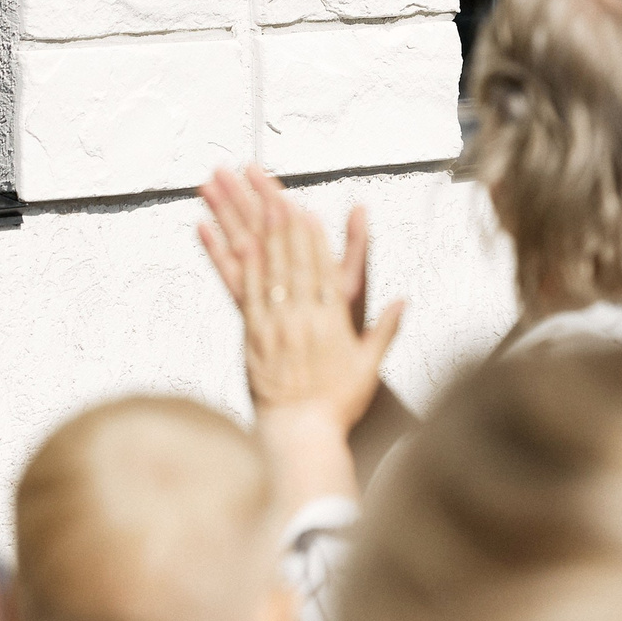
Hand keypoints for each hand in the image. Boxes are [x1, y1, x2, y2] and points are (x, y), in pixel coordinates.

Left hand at [197, 164, 402, 438]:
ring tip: (241, 199)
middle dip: (277, 217)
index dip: (310, 234)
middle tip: (265, 185)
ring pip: (263, 266)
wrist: (301, 435)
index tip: (302, 206)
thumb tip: (401, 302)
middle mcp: (301, 315)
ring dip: (252, 228)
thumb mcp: (369, 367)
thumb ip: (384, 331)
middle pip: (290, 257)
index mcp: (331, 319)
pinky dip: (230, 261)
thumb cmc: (337, 405)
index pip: (321, 266)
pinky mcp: (252, 337)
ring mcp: (274, 324)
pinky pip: (240, 291)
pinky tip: (221, 236)